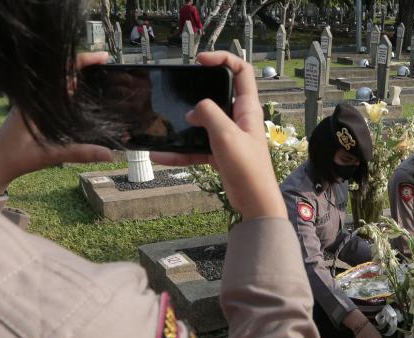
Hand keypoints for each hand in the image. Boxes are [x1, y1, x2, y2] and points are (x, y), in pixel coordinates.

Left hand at [0, 52, 113, 195]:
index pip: (61, 71)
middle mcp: (34, 95)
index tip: (103, 57)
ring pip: (59, 83)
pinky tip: (84, 96)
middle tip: (108, 69)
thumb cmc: (16, 157)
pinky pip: (56, 94)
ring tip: (102, 79)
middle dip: (86, 68)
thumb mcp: (50, 155)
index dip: (83, 60)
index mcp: (35, 98)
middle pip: (62, 73)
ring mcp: (34, 102)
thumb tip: (110, 154)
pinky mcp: (35, 110)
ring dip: (79, 79)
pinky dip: (71, 91)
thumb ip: (80, 153)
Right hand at [149, 51, 284, 220]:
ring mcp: (228, 136)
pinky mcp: (220, 154)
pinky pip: (196, 148)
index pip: (241, 71)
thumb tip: (192, 111)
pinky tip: (159, 155)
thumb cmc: (248, 168)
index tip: (201, 61)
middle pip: (218, 94)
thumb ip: (208, 114)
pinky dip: (179, 152)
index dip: (223, 59)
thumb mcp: (226, 135)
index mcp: (248, 108)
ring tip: (162, 123)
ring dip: (183, 125)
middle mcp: (239, 119)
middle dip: (197, 91)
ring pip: (202, 123)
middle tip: (178, 89)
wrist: (254, 203)